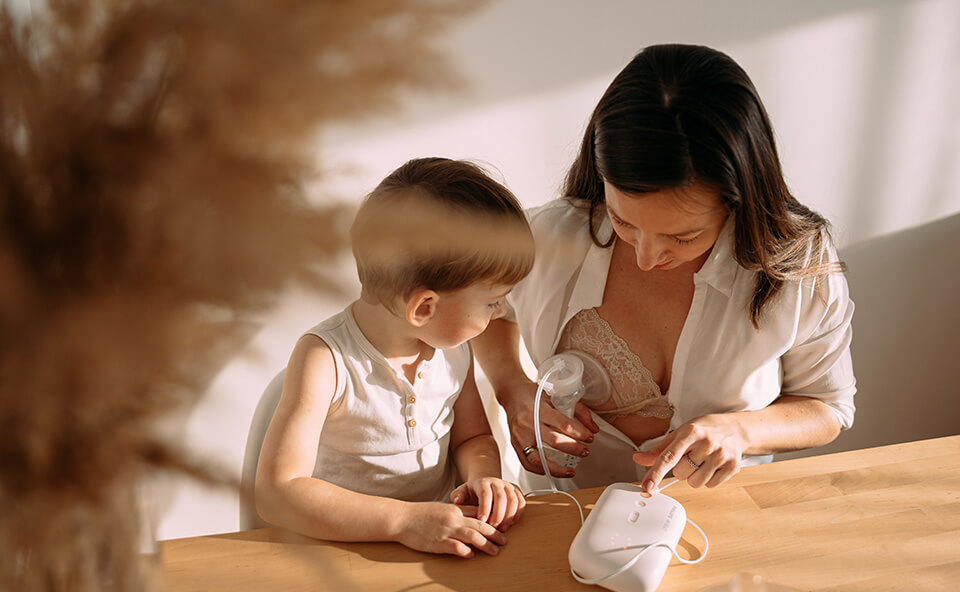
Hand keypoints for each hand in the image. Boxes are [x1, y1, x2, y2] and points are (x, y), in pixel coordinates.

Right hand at [395, 502, 507, 557]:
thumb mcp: (442, 508)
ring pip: (472, 536)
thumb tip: (475, 519)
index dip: (493, 522)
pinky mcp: (437, 542)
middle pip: (480, 526)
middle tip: (505, 541)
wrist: (402, 518)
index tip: (502, 529)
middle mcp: (453, 519)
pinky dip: (465, 551)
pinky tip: (472, 555)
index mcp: (455, 510)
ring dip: (486, 544)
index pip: (479, 515)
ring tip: (495, 551)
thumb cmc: (421, 514)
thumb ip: (458, 512)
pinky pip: (455, 547)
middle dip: (495, 534)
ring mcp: (445, 530)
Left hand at [449, 477, 525, 530]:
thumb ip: (458, 496)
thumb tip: (457, 500)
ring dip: (509, 516)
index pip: (485, 493)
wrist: (485, 485)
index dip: (485, 508)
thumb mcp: (462, 492)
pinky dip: (518, 514)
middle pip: (501, 497)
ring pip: (513, 499)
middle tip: (493, 528)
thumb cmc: (472, 493)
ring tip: (502, 528)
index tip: (482, 521)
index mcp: (482, 482)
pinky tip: (511, 523)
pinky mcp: (516, 491)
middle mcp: (497, 482)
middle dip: (498, 514)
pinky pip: (521, 502)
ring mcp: (508, 486)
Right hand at [501, 379, 598, 477]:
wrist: (511, 395)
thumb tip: (593, 428)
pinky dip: (541, 470)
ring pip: (539, 458)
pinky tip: (552, 471)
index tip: (589, 437)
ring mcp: (520, 436)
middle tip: (585, 451)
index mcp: (540, 409)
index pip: (564, 424)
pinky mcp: (515, 444)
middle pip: (554, 441)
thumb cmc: (533, 395)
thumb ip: (577, 411)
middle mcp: (529, 423)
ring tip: (570, 471)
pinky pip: (527, 463)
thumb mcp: (556, 397)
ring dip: (557, 468)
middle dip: (574, 449)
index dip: (580, 433)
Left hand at [632, 414, 747, 492]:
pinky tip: (712, 465)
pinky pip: (710, 485)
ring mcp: (721, 455)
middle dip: (681, 469)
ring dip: (694, 476)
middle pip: (681, 473)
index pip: (669, 457)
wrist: (734, 428)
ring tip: (702, 461)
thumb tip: (638, 459)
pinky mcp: (733, 466)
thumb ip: (658, 450)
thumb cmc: (703, 431)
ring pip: (695, 483)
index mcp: (690, 433)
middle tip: (690, 457)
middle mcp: (706, 443)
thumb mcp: (680, 433)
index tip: (647, 486)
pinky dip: (708, 479)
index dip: (656, 473)